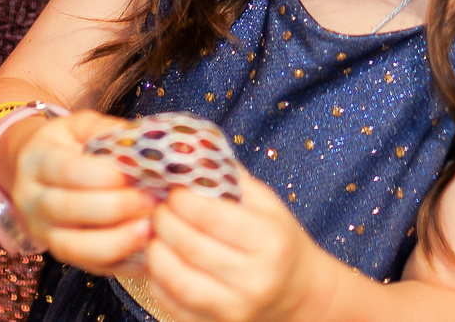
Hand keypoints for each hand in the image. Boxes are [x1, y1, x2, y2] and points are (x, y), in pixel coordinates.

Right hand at [12, 111, 155, 271]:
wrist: (34, 171)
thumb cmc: (66, 145)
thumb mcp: (79, 125)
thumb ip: (105, 129)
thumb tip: (140, 141)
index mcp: (36, 160)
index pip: (66, 170)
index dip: (102, 175)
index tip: (135, 174)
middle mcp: (31, 199)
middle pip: (69, 209)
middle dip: (115, 207)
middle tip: (152, 200)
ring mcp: (43, 232)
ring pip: (76, 247)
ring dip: (117, 241)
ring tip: (151, 229)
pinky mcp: (60, 254)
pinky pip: (91, 267)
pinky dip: (122, 264)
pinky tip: (148, 253)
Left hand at [140, 171, 334, 321]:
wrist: (299, 295)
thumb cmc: (279, 242)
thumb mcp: (267, 205)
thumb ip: (230, 177)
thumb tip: (187, 149)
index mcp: (269, 241)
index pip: (210, 215)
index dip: (181, 198)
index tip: (172, 189)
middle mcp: (254, 279)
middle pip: (189, 245)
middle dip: (162, 220)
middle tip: (156, 207)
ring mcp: (235, 309)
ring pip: (175, 278)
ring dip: (155, 251)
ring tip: (154, 234)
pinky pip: (172, 304)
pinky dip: (157, 280)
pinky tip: (160, 261)